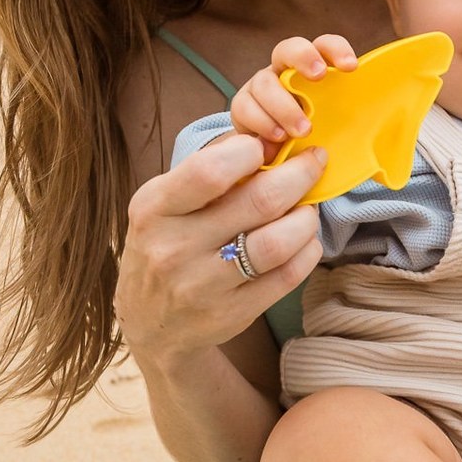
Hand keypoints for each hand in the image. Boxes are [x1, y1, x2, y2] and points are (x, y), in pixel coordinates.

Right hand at [114, 131, 327, 367]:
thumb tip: (268, 138)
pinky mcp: (232, 314)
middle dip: (299, 175)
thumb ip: (208, 169)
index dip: (251, 151)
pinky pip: (287, 276)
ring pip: (277, 242)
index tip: (267, 147)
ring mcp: (204, 286)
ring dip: (306, 218)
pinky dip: (307, 250)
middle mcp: (174, 248)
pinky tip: (304, 240)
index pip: (211, 171)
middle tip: (313, 163)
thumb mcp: (165, 204)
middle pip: (259, 202)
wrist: (149, 323)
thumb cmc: (163, 246)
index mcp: (154, 208)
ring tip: (307, 208)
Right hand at [229, 34, 357, 161]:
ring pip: (263, 82)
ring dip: (282, 105)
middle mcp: (285, 72)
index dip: (336, 49)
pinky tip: (277, 140)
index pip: (325, 45)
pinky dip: (260, 123)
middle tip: (318, 77)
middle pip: (287, 49)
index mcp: (314, 69)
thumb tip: (397, 134)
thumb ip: (369, 127)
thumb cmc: (321, 139)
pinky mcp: (243, 110)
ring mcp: (261, 89)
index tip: (350, 67)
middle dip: (303, 57)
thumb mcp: (348, 131)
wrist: (282, 163)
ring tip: (302, 130)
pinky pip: (244, 108)